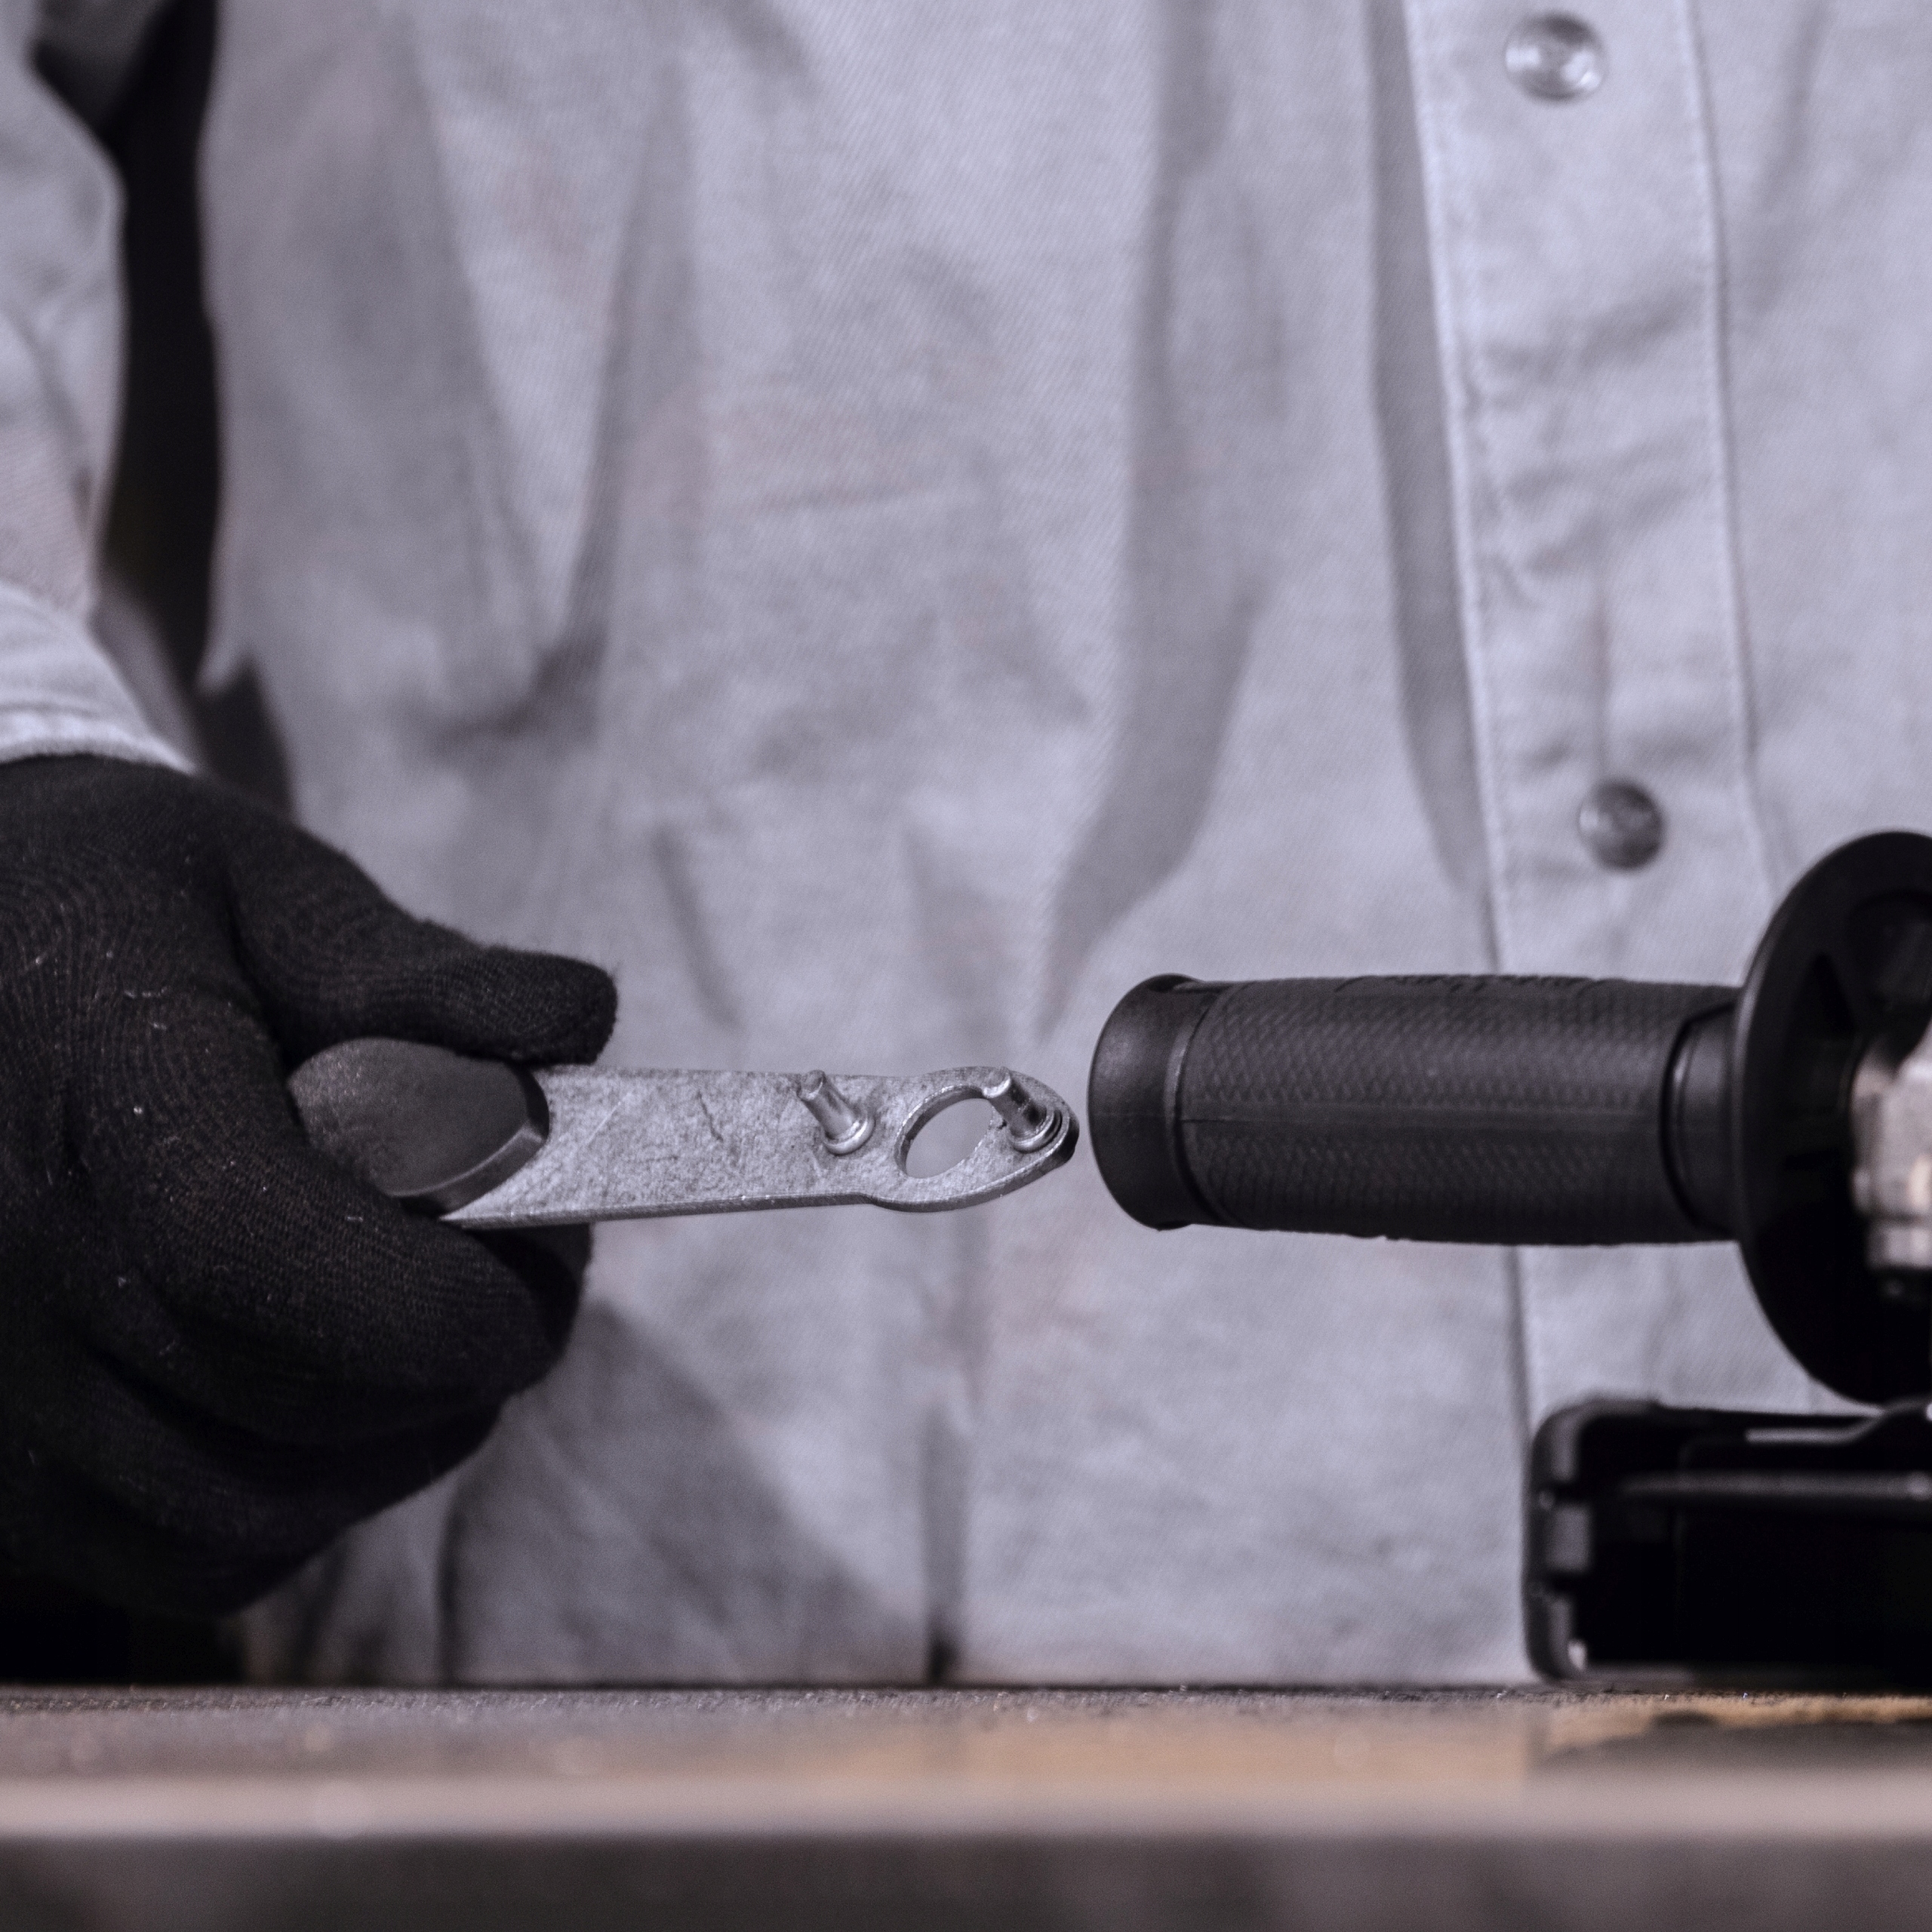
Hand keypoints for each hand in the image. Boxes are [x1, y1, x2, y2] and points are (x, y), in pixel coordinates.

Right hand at [0, 755, 615, 1613]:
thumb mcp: (266, 888)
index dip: (419, 1301)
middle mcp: (8, 1255)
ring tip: (429, 1322)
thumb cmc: (123, 915)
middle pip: (276, 1399)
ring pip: (248, 1505)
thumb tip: (575, 1020)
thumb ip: (418, 972)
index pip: (242, 1247)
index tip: (531, 1286)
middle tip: (525, 1272)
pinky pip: (190, 1555)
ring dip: (393, 1441)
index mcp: (89, 1081)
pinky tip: (330, 1390)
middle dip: (455, 1363)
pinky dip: (303, 1502)